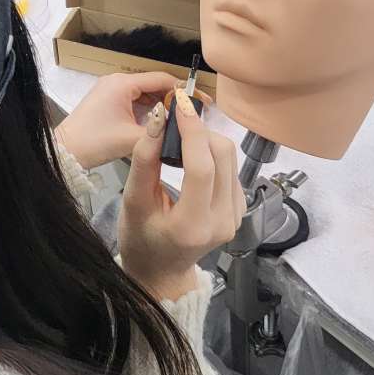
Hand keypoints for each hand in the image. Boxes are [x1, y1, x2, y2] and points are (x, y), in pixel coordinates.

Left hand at [55, 72, 192, 168]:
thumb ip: (160, 132)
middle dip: (174, 98)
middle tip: (194, 114)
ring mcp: (111, 90)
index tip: (203, 102)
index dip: (184, 90)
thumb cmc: (95, 142)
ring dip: (162, 105)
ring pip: (146, 93)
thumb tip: (185, 129)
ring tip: (182, 119)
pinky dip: (149, 110)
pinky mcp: (108, 101)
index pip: (162, 79)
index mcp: (123, 83)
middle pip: (155, 84)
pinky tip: (162, 123)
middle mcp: (117, 81)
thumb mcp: (132, 138)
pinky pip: (135, 100)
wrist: (66, 151)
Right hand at [118, 89, 245, 300]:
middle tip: (174, 121)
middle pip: (222, 156)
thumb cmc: (141, 239)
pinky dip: (213, 155)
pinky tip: (193, 159)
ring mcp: (236, 217)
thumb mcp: (133, 200)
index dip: (192, 130)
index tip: (179, 103)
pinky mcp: (240, 210)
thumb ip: (145, 159)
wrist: (162, 270)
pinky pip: (232, 169)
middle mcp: (222, 222)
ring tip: (180, 139)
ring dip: (206, 140)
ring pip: (230, 158)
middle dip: (198, 131)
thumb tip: (158, 118)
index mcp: (192, 225)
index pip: (202, 166)